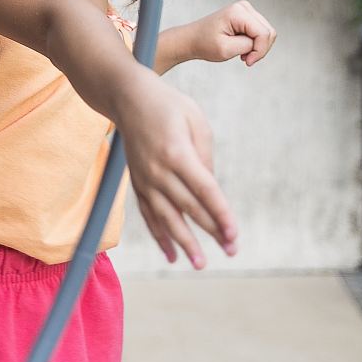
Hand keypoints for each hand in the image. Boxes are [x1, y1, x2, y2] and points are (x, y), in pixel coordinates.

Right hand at [117, 74, 237, 269]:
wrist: (127, 97)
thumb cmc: (168, 105)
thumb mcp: (196, 120)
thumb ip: (205, 156)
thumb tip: (211, 190)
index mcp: (177, 152)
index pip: (204, 190)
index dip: (220, 214)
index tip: (234, 234)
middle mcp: (158, 170)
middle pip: (188, 207)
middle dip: (211, 231)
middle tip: (231, 251)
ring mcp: (144, 178)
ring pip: (166, 217)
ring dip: (183, 242)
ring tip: (200, 263)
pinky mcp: (136, 182)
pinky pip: (148, 214)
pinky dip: (159, 236)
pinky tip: (171, 255)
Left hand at [185, 0, 276, 66]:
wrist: (192, 39)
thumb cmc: (204, 44)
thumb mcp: (226, 49)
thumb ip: (249, 45)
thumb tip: (263, 41)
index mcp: (238, 12)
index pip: (264, 34)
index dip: (260, 51)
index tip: (247, 62)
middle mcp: (244, 7)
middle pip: (269, 32)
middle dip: (260, 49)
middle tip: (245, 59)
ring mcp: (246, 10)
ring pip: (267, 32)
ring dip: (257, 47)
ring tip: (242, 54)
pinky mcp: (246, 16)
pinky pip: (260, 32)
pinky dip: (254, 43)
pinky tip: (242, 48)